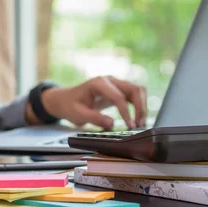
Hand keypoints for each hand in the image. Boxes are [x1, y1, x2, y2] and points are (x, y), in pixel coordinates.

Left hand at [25, 76, 146, 129]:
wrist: (65, 100)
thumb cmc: (70, 106)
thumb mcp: (78, 114)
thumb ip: (94, 118)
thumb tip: (112, 123)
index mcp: (98, 83)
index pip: (118, 96)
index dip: (126, 112)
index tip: (129, 126)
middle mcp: (109, 80)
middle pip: (133, 89)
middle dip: (140, 107)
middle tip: (138, 125)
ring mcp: (115, 84)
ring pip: (137, 90)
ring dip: (142, 106)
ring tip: (140, 123)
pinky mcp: (118, 90)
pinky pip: (134, 95)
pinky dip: (139, 106)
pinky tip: (137, 119)